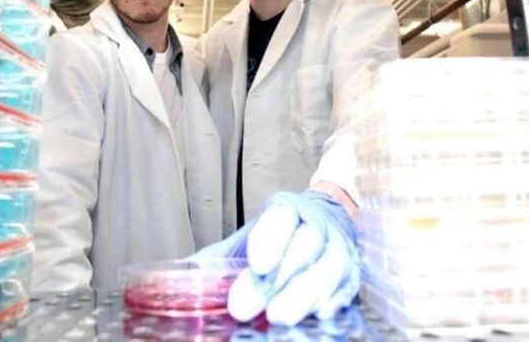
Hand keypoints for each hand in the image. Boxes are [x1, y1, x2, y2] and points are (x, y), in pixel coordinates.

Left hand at [191, 191, 359, 325]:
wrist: (323, 226)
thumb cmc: (278, 239)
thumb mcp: (245, 241)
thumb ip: (216, 260)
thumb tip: (175, 281)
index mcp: (287, 210)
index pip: (282, 217)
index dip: (271, 239)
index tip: (256, 264)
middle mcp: (318, 225)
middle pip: (304, 246)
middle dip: (277, 279)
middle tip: (246, 307)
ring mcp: (340, 248)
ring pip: (329, 267)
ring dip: (304, 295)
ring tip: (278, 318)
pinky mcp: (353, 274)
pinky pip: (348, 287)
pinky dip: (333, 302)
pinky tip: (317, 316)